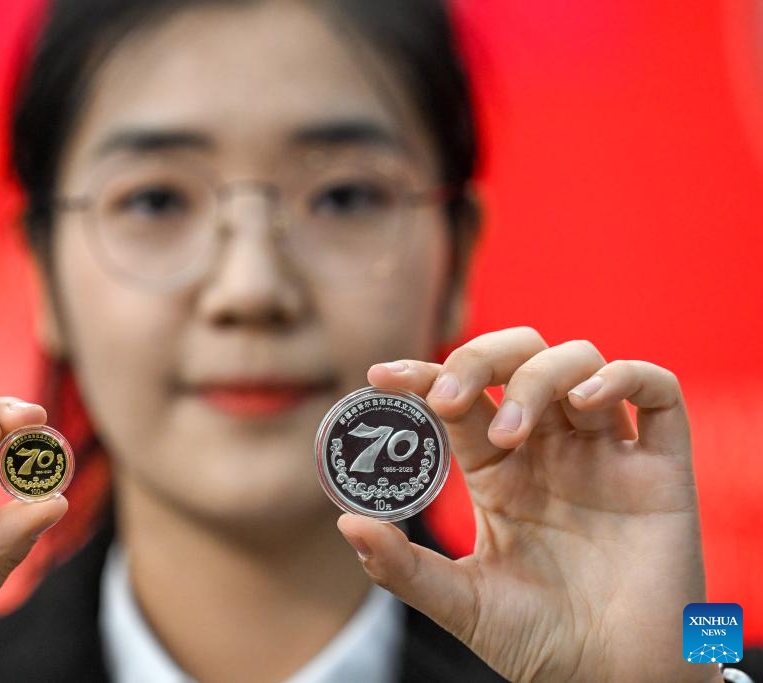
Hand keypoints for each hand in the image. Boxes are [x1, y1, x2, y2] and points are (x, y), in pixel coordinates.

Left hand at [337, 328, 717, 682]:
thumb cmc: (539, 641)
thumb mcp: (461, 603)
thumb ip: (402, 567)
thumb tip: (346, 523)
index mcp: (499, 470)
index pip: (460, 396)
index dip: (424, 374)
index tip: (381, 377)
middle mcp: (550, 448)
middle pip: (517, 357)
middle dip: (480, 359)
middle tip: (449, 399)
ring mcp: (606, 451)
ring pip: (578, 361)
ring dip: (538, 376)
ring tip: (511, 433)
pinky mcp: (661, 466)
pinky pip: (656, 390)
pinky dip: (624, 375)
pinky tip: (588, 401)